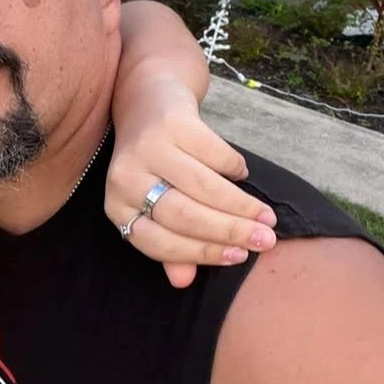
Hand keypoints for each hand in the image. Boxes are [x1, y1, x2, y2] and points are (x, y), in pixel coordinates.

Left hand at [106, 78, 276, 288]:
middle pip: (183, 217)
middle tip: (265, 240)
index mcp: (117, 206)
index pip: (159, 242)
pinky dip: (234, 168)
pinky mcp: (171, 123)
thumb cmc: (155, 163)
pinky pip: (214, 154)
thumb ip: (168, 244)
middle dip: (230, 232)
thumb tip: (183, 283)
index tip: (240, 257)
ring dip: (241, 206)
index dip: (201, 254)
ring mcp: (147, 149)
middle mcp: (124, 179)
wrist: (146, 99)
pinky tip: (242, 174)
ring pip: (203, 188)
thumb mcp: (153, 203)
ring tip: (267, 217)